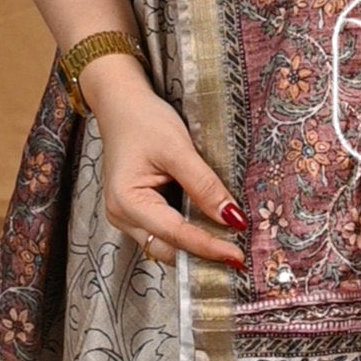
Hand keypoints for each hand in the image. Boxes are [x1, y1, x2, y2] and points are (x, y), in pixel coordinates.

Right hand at [82, 56, 247, 270]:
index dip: (208, 247)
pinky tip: (211, 231)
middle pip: (168, 249)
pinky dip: (188, 235)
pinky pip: (164, 233)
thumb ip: (205, 186)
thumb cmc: (144, 120)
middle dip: (202, 255)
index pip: (175, 234)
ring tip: (230, 246)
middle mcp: (122, 216)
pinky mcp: (136, 212)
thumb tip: (233, 218)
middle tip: (239, 257)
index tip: (238, 257)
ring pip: (166, 246)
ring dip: (196, 248)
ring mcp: (126, 216)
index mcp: (127, 201)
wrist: (121, 104)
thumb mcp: (178, 149)